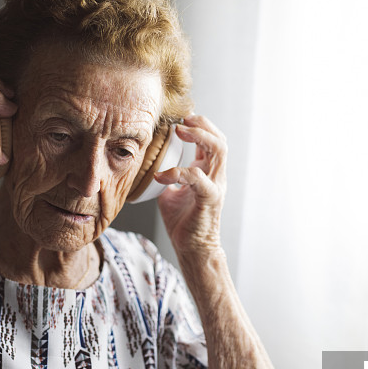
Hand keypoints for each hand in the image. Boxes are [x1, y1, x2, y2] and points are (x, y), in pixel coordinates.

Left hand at [155, 115, 226, 259]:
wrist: (193, 249)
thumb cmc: (183, 223)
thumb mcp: (171, 193)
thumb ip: (166, 178)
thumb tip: (148, 167)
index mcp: (208, 173)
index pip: (212, 140)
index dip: (199, 125)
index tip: (179, 120)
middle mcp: (216, 176)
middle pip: (219, 139)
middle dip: (201, 125)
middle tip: (180, 121)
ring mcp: (216, 186)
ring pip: (218, 151)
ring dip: (198, 137)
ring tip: (179, 132)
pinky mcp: (210, 198)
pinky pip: (198, 178)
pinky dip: (178, 172)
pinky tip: (161, 175)